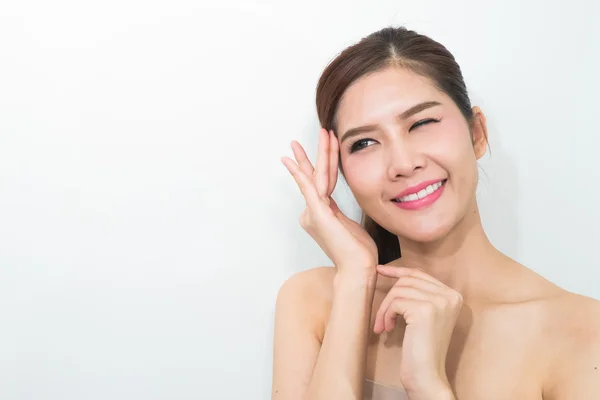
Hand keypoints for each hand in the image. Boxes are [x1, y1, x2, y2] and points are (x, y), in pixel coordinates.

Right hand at [281, 128, 377, 273]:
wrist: (357, 268)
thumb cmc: (358, 253)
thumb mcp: (349, 226)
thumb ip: (340, 214)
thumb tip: (337, 209)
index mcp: (321, 213)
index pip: (322, 182)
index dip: (323, 163)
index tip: (323, 148)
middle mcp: (313, 211)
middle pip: (314, 176)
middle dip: (313, 154)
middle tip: (307, 137)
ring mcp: (313, 212)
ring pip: (316, 176)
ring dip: (318, 153)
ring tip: (314, 136)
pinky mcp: (318, 214)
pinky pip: (308, 188)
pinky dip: (299, 173)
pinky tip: (292, 162)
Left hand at [373, 265, 461, 398]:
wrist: (426, 374)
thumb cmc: (421, 348)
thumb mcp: (424, 315)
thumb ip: (417, 294)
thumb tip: (392, 272)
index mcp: (453, 295)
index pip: (420, 274)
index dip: (398, 271)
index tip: (380, 270)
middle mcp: (450, 295)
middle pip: (408, 280)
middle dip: (389, 296)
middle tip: (381, 318)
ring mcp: (439, 301)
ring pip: (399, 290)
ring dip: (386, 309)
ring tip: (385, 326)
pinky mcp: (425, 310)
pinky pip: (395, 302)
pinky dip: (387, 315)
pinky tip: (389, 329)